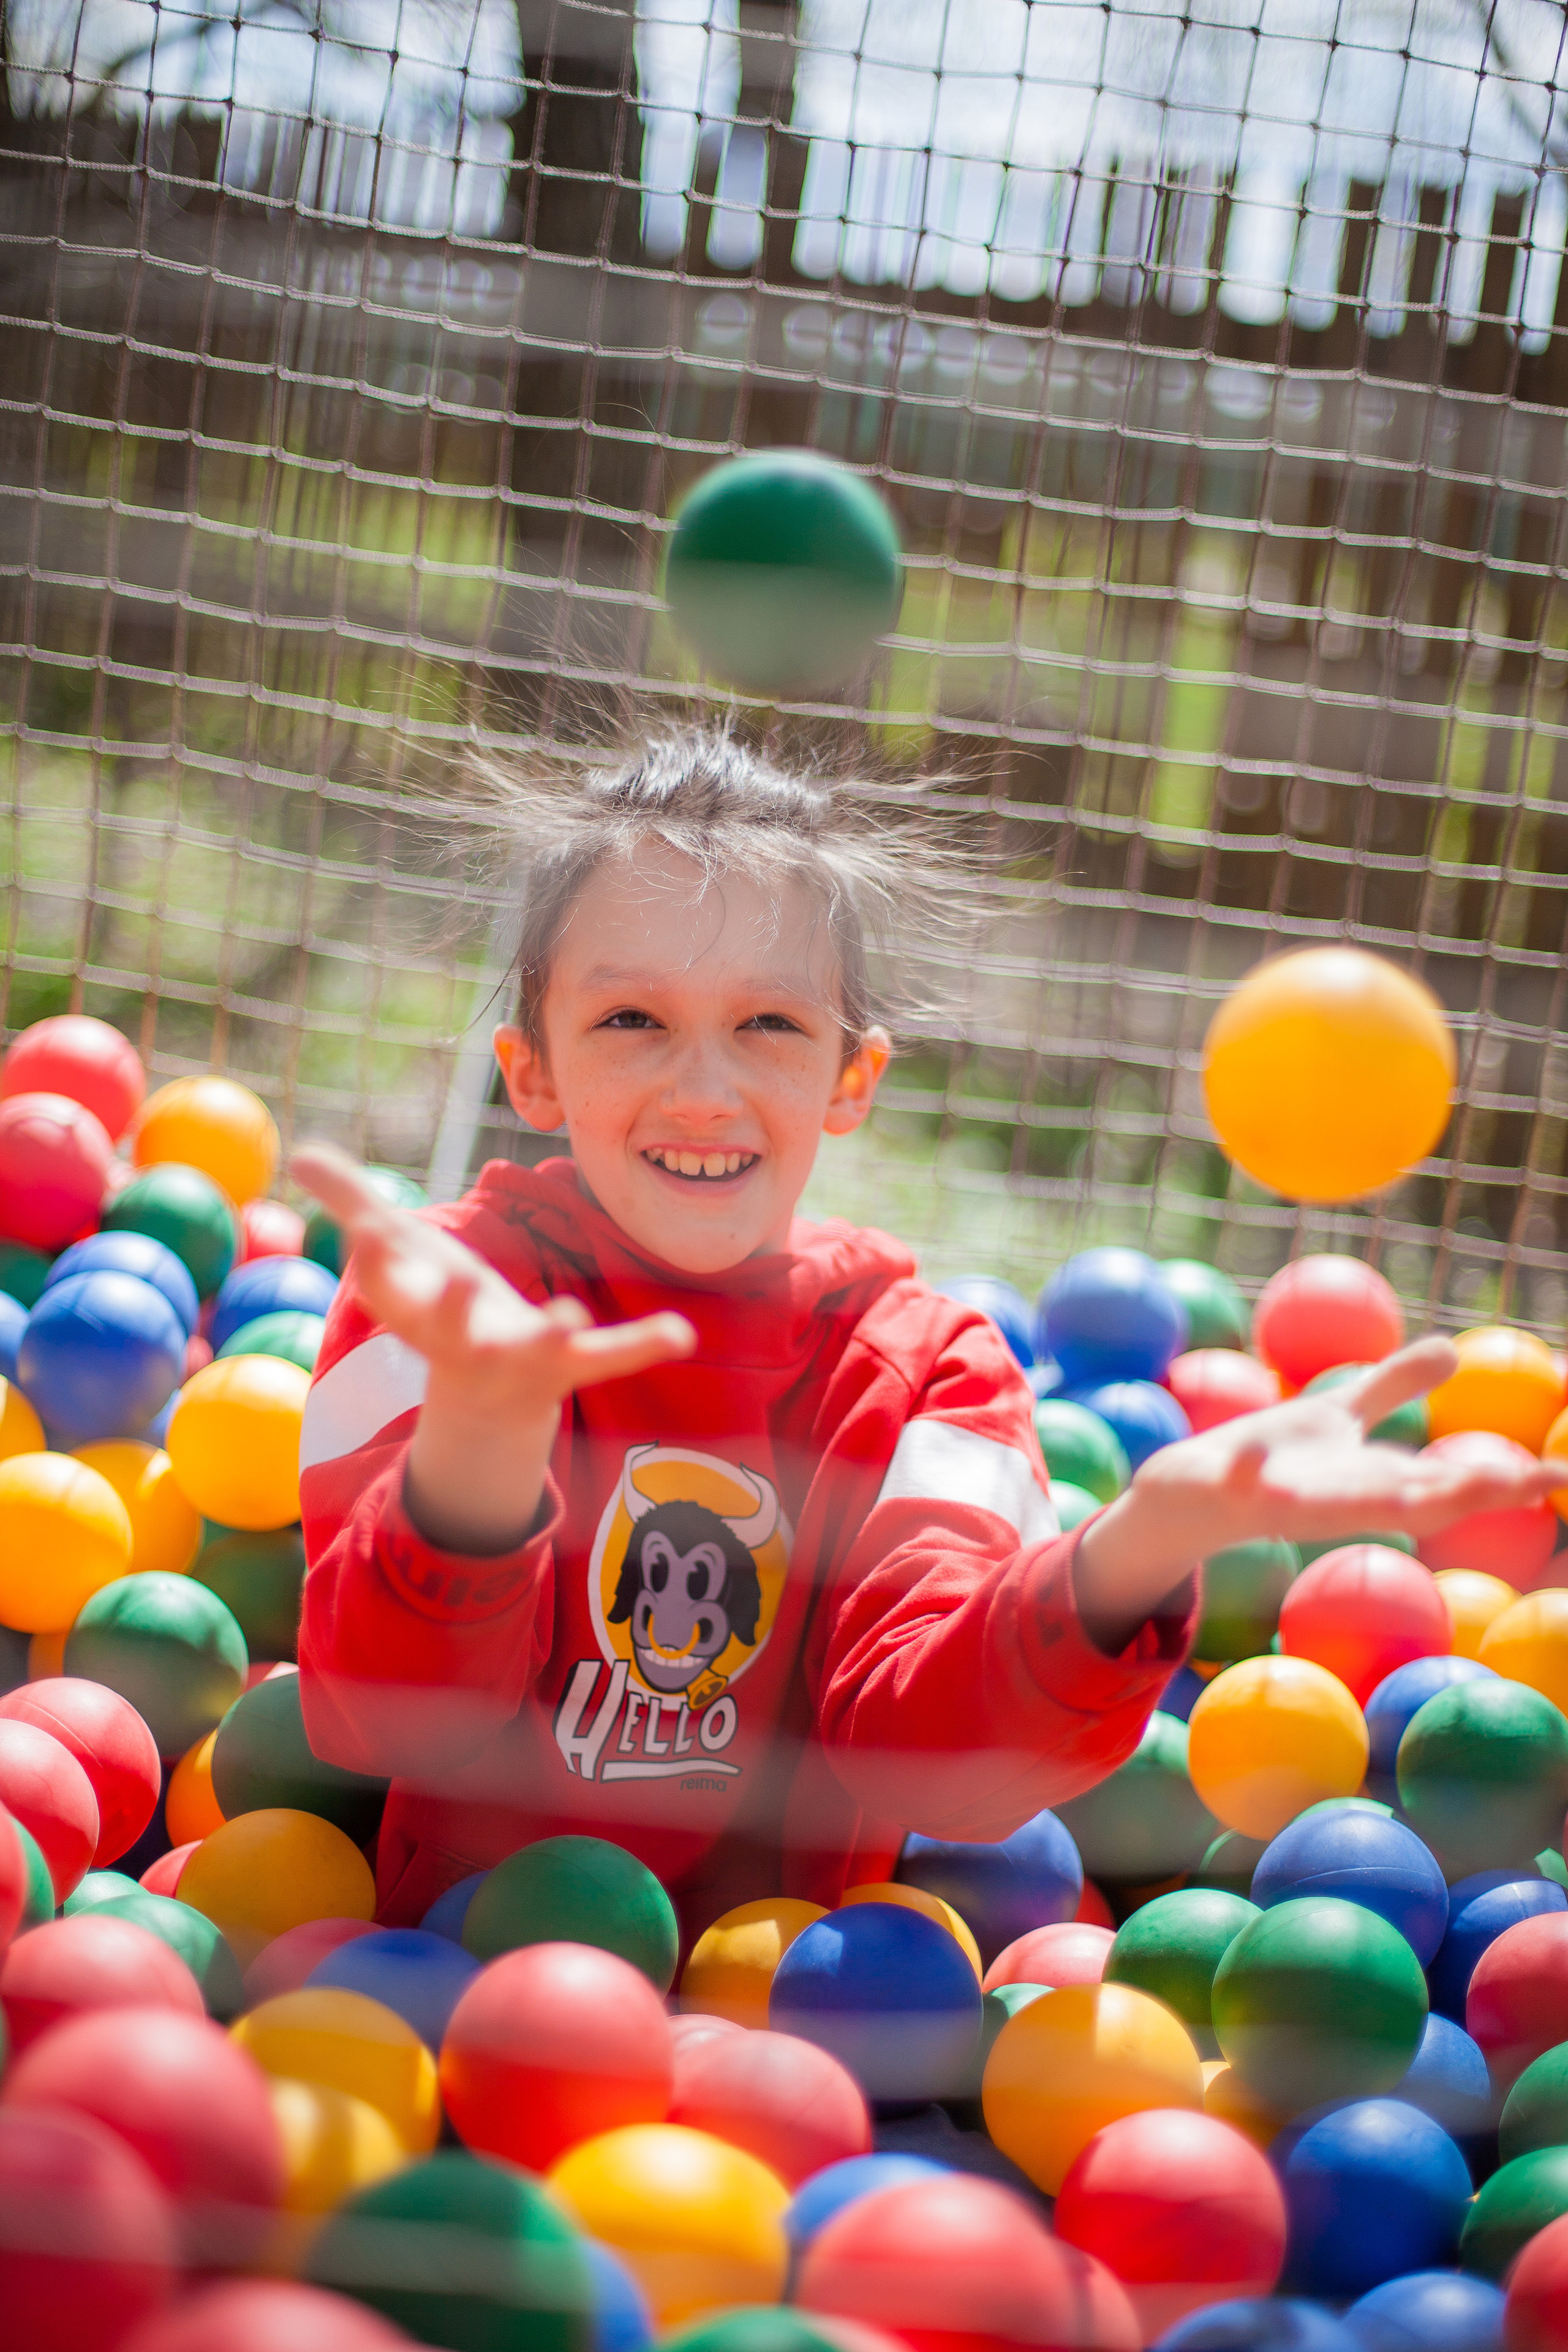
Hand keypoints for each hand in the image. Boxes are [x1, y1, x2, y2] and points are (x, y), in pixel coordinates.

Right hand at [292, 1143, 694, 1552]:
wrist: (486, 1396)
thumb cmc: (438, 1306)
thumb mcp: (396, 1254)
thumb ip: (353, 1201)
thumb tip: (299, 1152)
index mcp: (413, 1309)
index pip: (386, 1285)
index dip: (376, 1261)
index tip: (367, 1233)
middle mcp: (460, 1340)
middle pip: (449, 1327)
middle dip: (452, 1307)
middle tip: (459, 1282)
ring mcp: (517, 1357)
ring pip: (533, 1350)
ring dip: (551, 1334)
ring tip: (572, 1315)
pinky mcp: (569, 1364)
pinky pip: (608, 1358)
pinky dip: (641, 1346)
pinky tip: (679, 1332)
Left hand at [1075, 1337, 1567, 1649]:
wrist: (1192, 1494)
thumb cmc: (1277, 1458)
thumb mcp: (1342, 1415)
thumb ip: (1393, 1387)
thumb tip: (1452, 1350)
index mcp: (1369, 1483)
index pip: (1449, 1484)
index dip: (1506, 1482)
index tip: (1562, 1474)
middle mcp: (1341, 1501)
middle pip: (1415, 1501)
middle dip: (1469, 1494)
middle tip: (1531, 1485)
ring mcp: (1287, 1500)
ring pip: (1340, 1506)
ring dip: (1377, 1499)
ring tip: (1421, 1490)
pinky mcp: (1233, 1490)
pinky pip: (1242, 1479)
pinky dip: (1248, 1468)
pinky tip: (1251, 1453)